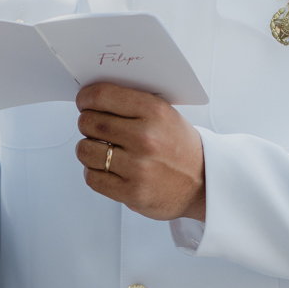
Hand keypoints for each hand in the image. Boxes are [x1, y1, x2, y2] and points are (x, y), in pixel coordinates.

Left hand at [75, 82, 205, 220]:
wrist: (204, 183)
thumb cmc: (179, 147)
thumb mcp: (165, 115)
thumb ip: (132, 104)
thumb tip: (92, 98)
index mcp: (154, 112)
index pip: (102, 95)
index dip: (86, 98)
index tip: (84, 102)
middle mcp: (145, 138)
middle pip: (89, 122)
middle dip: (86, 123)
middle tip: (94, 128)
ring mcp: (138, 167)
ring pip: (84, 150)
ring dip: (87, 149)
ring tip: (101, 150)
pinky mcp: (131, 192)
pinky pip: (91, 177)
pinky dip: (93, 172)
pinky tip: (107, 169)